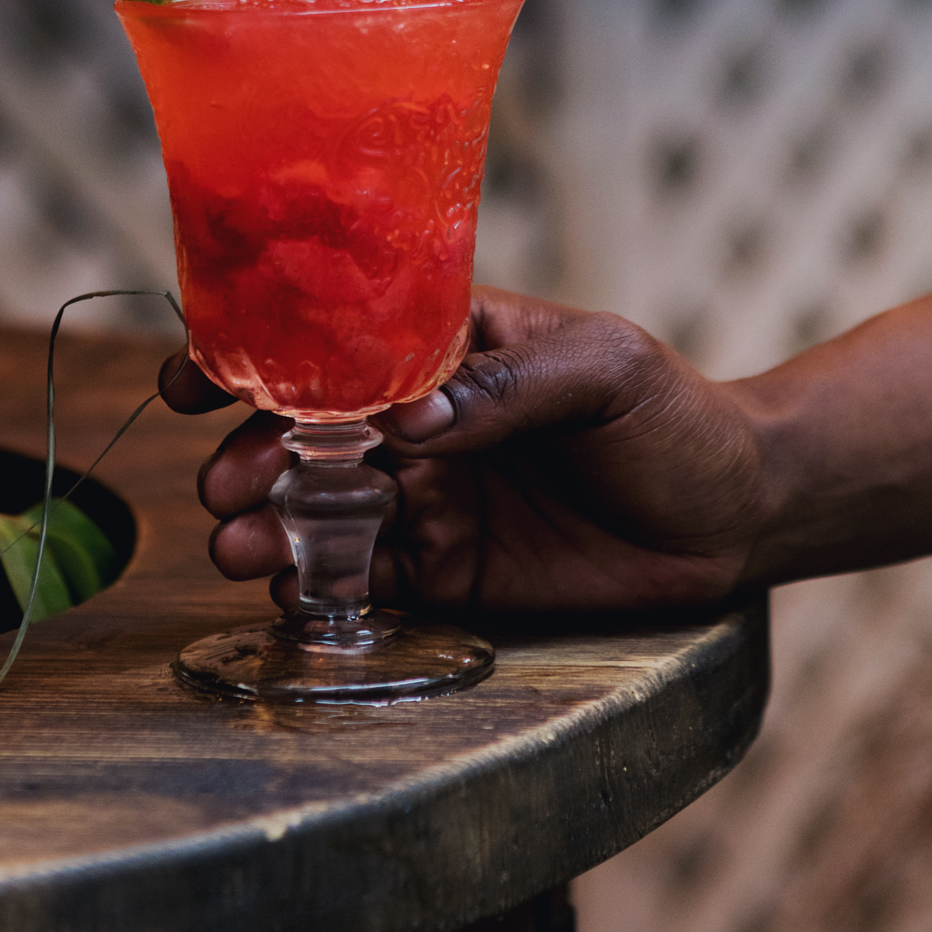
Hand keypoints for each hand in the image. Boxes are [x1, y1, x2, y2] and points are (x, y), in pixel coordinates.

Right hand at [159, 287, 768, 615]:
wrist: (737, 513)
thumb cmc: (673, 415)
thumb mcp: (604, 370)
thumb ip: (507, 387)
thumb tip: (409, 419)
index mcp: (444, 347)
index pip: (335, 338)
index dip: (256, 351)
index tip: (194, 375)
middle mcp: (420, 421)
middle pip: (307, 431)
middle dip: (250, 453)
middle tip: (227, 485)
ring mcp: (429, 498)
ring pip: (321, 508)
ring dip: (268, 525)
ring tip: (238, 548)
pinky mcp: (448, 573)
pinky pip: (365, 580)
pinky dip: (319, 587)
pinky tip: (290, 593)